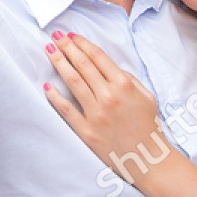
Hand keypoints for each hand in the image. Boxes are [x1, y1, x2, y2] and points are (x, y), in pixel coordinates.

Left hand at [42, 32, 168, 182]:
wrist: (149, 160)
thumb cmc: (149, 127)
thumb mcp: (146, 97)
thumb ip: (129, 79)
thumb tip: (109, 67)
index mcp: (124, 85)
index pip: (98, 57)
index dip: (83, 43)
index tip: (72, 36)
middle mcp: (109, 96)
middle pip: (83, 64)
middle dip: (67, 47)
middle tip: (56, 36)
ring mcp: (96, 114)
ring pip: (73, 81)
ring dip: (59, 62)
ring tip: (49, 50)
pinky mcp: (87, 132)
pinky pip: (67, 110)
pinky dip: (55, 97)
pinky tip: (47, 86)